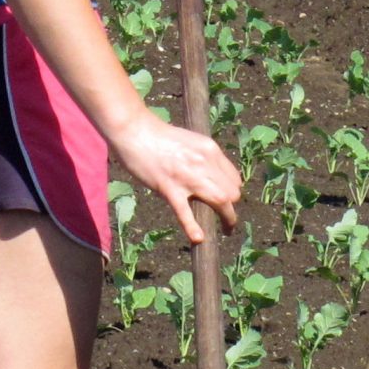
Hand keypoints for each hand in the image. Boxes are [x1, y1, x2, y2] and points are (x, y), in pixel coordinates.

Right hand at [109, 113, 240, 243]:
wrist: (134, 130)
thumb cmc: (158, 135)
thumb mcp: (190, 141)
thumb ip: (203, 157)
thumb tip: (210, 175)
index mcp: (211, 150)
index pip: (234, 178)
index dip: (232, 191)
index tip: (225, 198)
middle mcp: (205, 163)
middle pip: (232, 192)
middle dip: (231, 206)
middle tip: (224, 215)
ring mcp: (188, 176)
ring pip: (220, 201)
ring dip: (226, 218)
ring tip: (226, 230)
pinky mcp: (169, 187)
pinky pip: (184, 211)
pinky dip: (192, 227)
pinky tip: (198, 238)